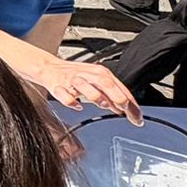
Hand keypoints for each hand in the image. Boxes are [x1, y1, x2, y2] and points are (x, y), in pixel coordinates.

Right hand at [23, 51, 139, 123]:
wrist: (49, 68)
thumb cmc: (75, 76)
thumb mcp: (96, 82)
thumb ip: (110, 95)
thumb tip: (124, 109)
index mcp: (101, 73)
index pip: (120, 89)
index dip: (131, 105)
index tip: (137, 119)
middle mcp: (88, 75)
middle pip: (107, 85)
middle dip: (119, 100)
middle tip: (126, 113)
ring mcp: (73, 80)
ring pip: (88, 88)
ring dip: (98, 98)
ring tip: (103, 105)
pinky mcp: (58, 86)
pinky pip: (67, 97)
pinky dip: (73, 103)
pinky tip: (77, 106)